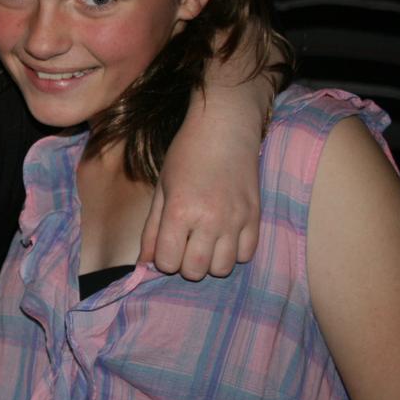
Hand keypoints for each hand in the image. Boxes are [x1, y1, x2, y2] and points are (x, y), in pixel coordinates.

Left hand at [139, 90, 263, 279]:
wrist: (224, 129)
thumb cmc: (186, 155)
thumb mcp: (161, 189)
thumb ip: (152, 229)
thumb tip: (144, 263)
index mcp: (179, 211)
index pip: (168, 262)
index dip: (163, 259)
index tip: (166, 245)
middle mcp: (209, 220)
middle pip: (195, 271)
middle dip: (185, 264)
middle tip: (184, 245)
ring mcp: (235, 220)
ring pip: (222, 268)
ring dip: (210, 262)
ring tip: (205, 242)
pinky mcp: (255, 217)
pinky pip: (246, 255)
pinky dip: (234, 253)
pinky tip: (225, 236)